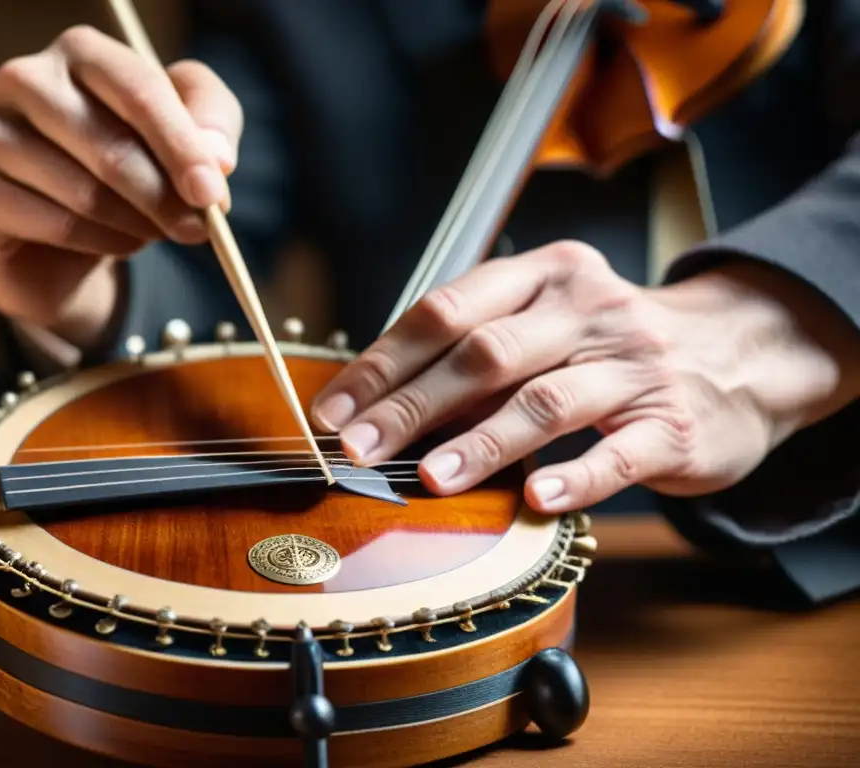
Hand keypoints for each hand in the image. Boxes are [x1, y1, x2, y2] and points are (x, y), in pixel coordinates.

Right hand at [0, 25, 241, 348]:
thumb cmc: (133, 168)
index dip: (182, 148)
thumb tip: (216, 159)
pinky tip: (113, 242)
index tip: (213, 194)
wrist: (69, 234)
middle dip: (165, 199)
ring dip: (136, 225)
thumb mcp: (188, 138)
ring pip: (85, 194)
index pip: (139, 92)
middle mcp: (24, 79)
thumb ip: (213, 128)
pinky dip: (99, 244)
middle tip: (198, 230)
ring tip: (151, 231)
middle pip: (111, 148)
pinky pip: (55, 226)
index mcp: (81, 52)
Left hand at [311, 241, 859, 512]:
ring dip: (481, 442)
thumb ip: (476, 350)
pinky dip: (574, 476)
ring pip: (545, 401)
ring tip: (431, 477)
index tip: (336, 409)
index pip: (447, 312)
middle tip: (361, 448)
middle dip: (412, 404)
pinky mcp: (675, 423)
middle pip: (485, 354)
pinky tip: (534, 499)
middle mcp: (588, 310)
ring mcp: (635, 366)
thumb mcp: (548, 322)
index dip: (385, 362)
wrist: (737, 356)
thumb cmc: (613, 346)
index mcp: (545, 276)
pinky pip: (619, 452)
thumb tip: (379, 404)